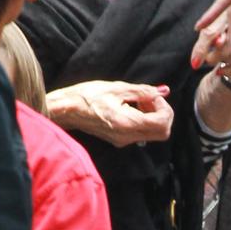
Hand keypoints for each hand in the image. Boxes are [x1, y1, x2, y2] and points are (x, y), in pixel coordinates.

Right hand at [46, 81, 173, 146]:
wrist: (66, 110)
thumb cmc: (88, 96)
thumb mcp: (118, 88)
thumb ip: (144, 91)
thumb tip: (164, 91)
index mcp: (127, 124)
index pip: (162, 123)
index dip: (164, 107)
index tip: (153, 96)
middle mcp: (127, 137)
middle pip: (162, 132)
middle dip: (163, 114)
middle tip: (150, 99)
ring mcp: (123, 140)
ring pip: (153, 133)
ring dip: (154, 116)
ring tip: (139, 100)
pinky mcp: (119, 139)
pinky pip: (141, 133)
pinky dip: (144, 120)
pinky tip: (132, 106)